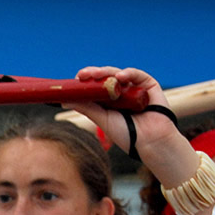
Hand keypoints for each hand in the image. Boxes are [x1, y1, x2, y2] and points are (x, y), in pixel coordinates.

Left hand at [69, 66, 196, 186]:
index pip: (95, 86)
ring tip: (97, 75)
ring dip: (107, 72)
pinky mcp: (148, 84)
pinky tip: (120, 76)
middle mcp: (121, 92)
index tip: (74, 80)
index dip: (86, 82)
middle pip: (105, 78)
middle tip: (82, 75)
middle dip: (93, 74)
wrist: (150, 141)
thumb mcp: (103, 120)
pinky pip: (137, 74)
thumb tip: (64, 100)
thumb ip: (87, 108)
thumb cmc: (127, 134)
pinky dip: (128, 73)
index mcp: (109, 101)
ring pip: (118, 74)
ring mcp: (134, 87)